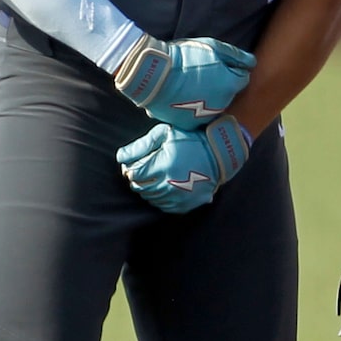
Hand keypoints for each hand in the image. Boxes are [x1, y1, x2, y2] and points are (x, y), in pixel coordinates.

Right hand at [114, 35, 253, 125]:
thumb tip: (252, 62)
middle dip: (220, 85)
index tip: (218, 65)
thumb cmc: (184, 57)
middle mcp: (222, 104)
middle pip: (227, 93)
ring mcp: (206, 117)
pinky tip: (181, 97)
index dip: (230, 70)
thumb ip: (236, 56)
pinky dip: (192, 108)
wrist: (153, 75)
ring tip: (190, 85)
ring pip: (213, 106)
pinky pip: (196, 116)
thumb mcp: (212, 47)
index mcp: (230, 85)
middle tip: (202, 74)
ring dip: (207, 97)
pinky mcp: (190, 124)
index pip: (241, 78)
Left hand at [117, 117, 251, 211]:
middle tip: (146, 169)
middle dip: (138, 179)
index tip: (137, 163)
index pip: (133, 174)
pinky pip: (163, 206)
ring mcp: (179, 198)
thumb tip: (120, 157)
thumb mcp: (166, 134)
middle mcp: (170, 185)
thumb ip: (140, 146)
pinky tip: (166, 186)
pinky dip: (160, 198)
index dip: (131, 168)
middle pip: (140, 188)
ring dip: (148, 188)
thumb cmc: (191, 139)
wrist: (220, 154)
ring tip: (157, 176)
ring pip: (150, 198)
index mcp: (163, 166)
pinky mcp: (186, 205)